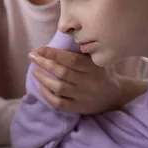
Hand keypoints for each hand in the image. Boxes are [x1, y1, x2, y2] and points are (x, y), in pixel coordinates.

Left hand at [28, 47, 147, 113]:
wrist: (115, 96)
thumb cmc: (103, 73)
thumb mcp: (98, 60)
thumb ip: (83, 53)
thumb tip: (61, 39)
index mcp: (93, 68)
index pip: (71, 60)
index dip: (54, 54)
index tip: (40, 49)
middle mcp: (88, 82)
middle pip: (62, 72)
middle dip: (44, 63)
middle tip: (32, 56)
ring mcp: (82, 96)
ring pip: (59, 88)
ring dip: (43, 79)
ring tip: (34, 70)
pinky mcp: (78, 108)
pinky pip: (59, 103)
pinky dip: (47, 95)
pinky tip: (41, 87)